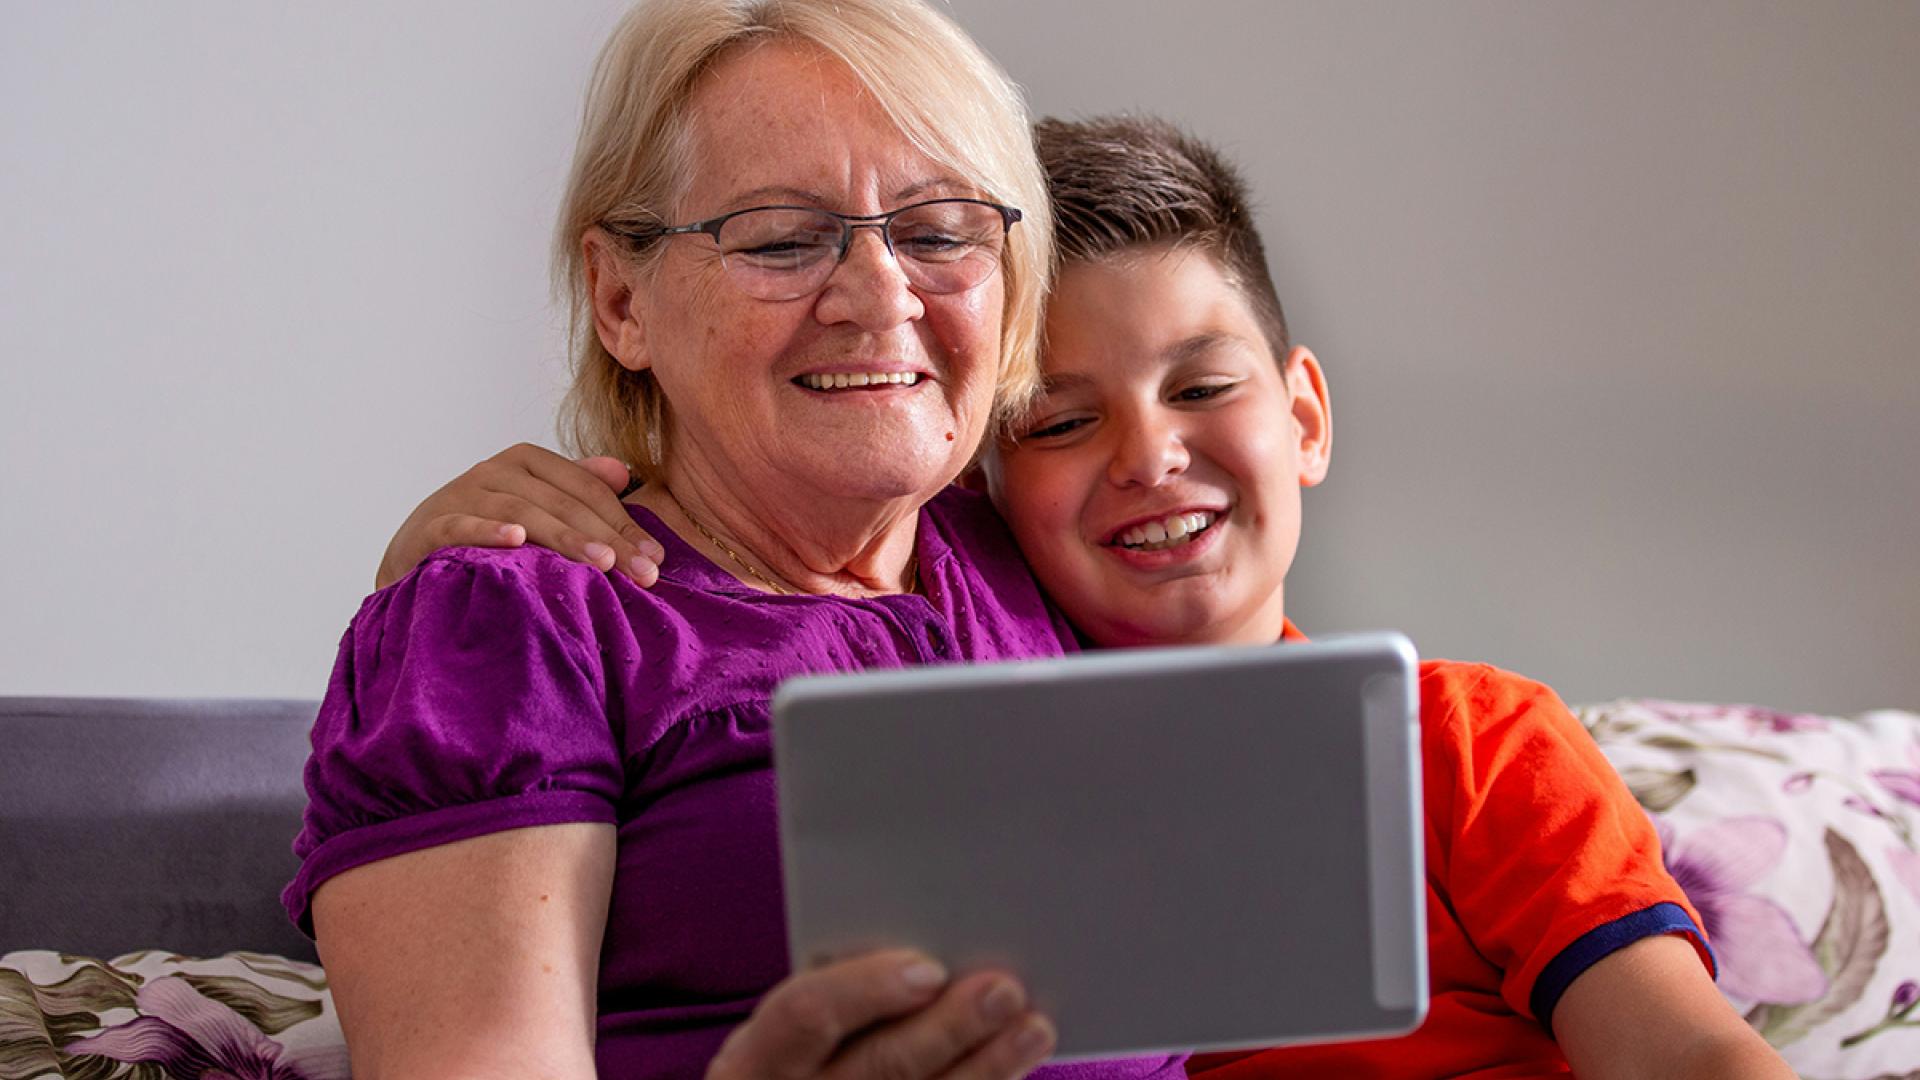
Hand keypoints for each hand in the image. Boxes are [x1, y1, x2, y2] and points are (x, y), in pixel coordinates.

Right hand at [376, 444, 664, 588]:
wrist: (414, 557)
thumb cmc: (486, 532)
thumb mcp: (534, 506)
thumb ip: (576, 487)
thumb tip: (623, 472)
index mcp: (527, 461)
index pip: (586, 488)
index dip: (624, 522)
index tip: (656, 559)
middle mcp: (495, 470)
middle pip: (562, 501)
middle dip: (608, 537)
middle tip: (643, 572)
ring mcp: (461, 494)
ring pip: (522, 512)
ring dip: (564, 536)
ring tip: (602, 563)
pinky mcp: (431, 524)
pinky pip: (462, 525)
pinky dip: (488, 531)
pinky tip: (517, 540)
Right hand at [707, 950, 1055, 1079]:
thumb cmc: (798, 1055)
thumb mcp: (793, 1022)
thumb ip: (844, 984)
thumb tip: (933, 944)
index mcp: (759, 1057)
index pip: (805, 1013)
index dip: (866, 988)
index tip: (927, 968)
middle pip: (882, 1066)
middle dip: (951, 1027)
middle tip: (1005, 988)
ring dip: (988, 1068)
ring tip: (1033, 1028)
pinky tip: (1014, 1068)